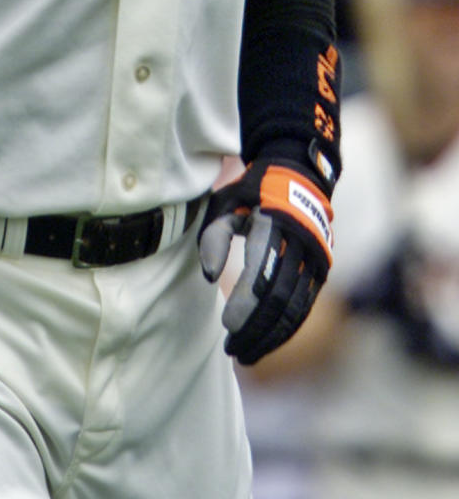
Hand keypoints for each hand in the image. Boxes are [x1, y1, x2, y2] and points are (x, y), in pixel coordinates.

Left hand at [198, 153, 333, 364]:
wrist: (298, 177)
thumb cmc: (252, 192)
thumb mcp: (226, 202)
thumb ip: (214, 236)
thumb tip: (208, 277)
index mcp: (275, 225)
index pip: (261, 273)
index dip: (245, 304)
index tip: (226, 325)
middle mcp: (300, 245)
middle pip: (279, 299)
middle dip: (256, 329)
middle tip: (232, 350)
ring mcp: (315, 260)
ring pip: (295, 309)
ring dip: (271, 336)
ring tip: (246, 354)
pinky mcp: (321, 271)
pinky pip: (304, 307)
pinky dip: (286, 328)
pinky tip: (267, 342)